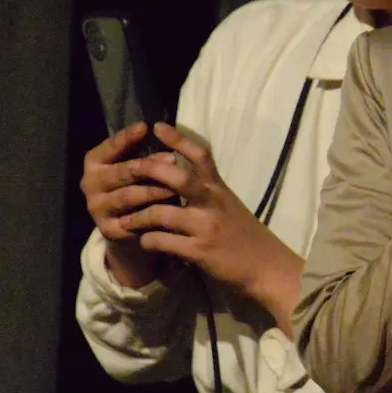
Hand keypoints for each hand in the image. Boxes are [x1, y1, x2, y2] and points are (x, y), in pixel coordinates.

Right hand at [81, 122, 174, 287]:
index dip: (125, 138)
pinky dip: (151, 214)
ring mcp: (98, 208)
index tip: (144, 127)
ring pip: (128, 196)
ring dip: (154, 191)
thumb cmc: (137, 185)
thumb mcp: (137, 164)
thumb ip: (141, 149)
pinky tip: (169, 211)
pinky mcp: (109, 229)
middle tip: (173, 160)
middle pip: (121, 172)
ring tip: (176, 188)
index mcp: (94, 163)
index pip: (108, 148)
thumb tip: (156, 129)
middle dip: (148, 166)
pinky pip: (133, 220)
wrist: (131, 227)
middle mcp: (90, 184)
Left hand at [116, 124, 302, 326]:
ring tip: (125, 220)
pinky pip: (161, 241)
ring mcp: (205, 227)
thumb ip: (206, 190)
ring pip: (160, 213)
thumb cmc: (244, 233)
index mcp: (219, 188)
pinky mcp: (198, 251)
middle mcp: (213, 202)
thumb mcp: (229, 204)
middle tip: (128, 171)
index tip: (158, 127)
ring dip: (137, 216)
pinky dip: (148, 241)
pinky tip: (145, 242)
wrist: (266, 265)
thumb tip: (176, 176)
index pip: (200, 155)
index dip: (178, 139)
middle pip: (176, 178)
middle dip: (147, 172)